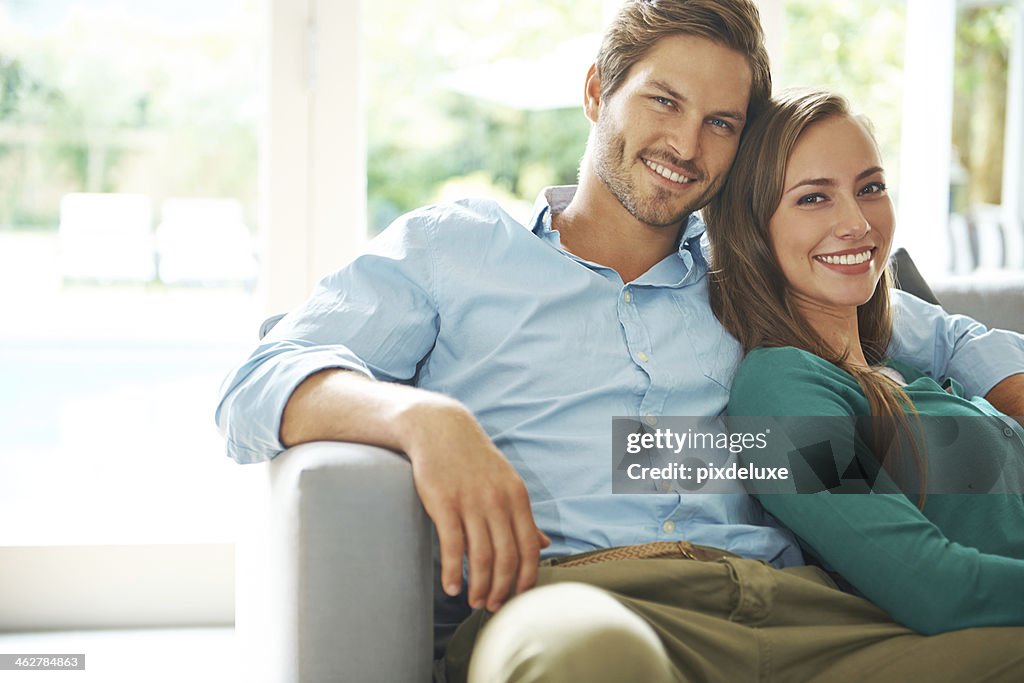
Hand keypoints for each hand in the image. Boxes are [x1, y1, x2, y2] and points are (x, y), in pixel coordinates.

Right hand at [399, 398, 549, 611]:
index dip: (526, 578)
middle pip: (506, 558)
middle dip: (502, 589)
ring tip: (474, 601)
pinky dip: (453, 572)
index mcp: (517, 497)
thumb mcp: (507, 483)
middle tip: (493, 606)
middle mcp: (498, 501)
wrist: (440, 429)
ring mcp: (471, 502)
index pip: (530, 547)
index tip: (518, 597)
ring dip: (479, 586)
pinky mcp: (444, 503)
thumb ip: (523, 516)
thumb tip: (544, 544)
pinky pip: (452, 546)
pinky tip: (451, 587)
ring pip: (481, 557)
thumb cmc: (474, 460)